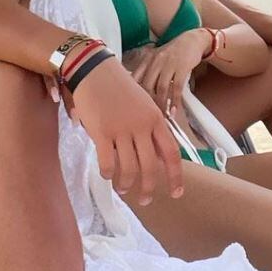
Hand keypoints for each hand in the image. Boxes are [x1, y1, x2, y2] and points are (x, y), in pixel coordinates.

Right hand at [68, 58, 183, 204]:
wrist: (94, 70)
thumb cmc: (119, 88)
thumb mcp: (144, 105)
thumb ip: (151, 130)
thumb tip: (156, 158)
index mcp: (155, 119)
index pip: (171, 154)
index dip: (175, 176)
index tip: (177, 193)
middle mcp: (141, 126)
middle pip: (151, 167)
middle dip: (149, 188)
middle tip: (146, 200)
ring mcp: (121, 130)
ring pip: (129, 168)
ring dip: (127, 184)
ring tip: (124, 189)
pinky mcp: (101, 132)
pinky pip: (107, 162)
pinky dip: (108, 174)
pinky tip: (107, 175)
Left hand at [129, 30, 208, 114]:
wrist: (192, 40)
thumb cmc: (174, 52)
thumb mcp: (157, 58)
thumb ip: (148, 71)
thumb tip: (138, 90)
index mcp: (147, 59)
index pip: (135, 78)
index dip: (133, 93)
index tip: (133, 106)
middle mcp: (156, 61)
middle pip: (147, 85)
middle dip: (148, 103)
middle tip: (149, 115)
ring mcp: (168, 64)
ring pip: (161, 88)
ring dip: (161, 104)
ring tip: (162, 116)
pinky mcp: (181, 67)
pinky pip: (176, 88)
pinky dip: (175, 101)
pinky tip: (174, 109)